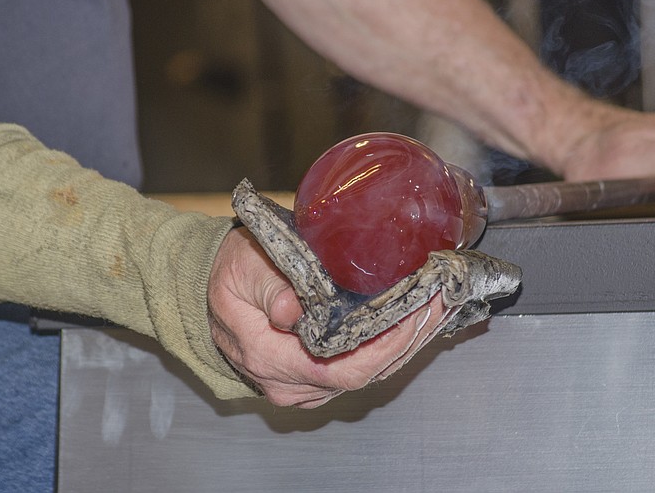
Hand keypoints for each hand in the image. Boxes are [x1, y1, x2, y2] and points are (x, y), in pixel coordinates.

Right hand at [207, 228, 448, 407]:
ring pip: (369, 375)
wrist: (213, 293)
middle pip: (366, 376)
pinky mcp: (316, 377)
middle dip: (409, 339)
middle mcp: (291, 384)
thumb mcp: (243, 270)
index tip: (415, 312)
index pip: (344, 369)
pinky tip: (413, 319)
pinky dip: (391, 345)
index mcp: (271, 359)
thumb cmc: (231, 275)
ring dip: (407, 342)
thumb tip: (294, 311)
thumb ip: (270, 289)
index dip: (387, 346)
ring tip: (437, 305)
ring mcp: (305, 385)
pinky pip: (362, 368)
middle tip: (441, 299)